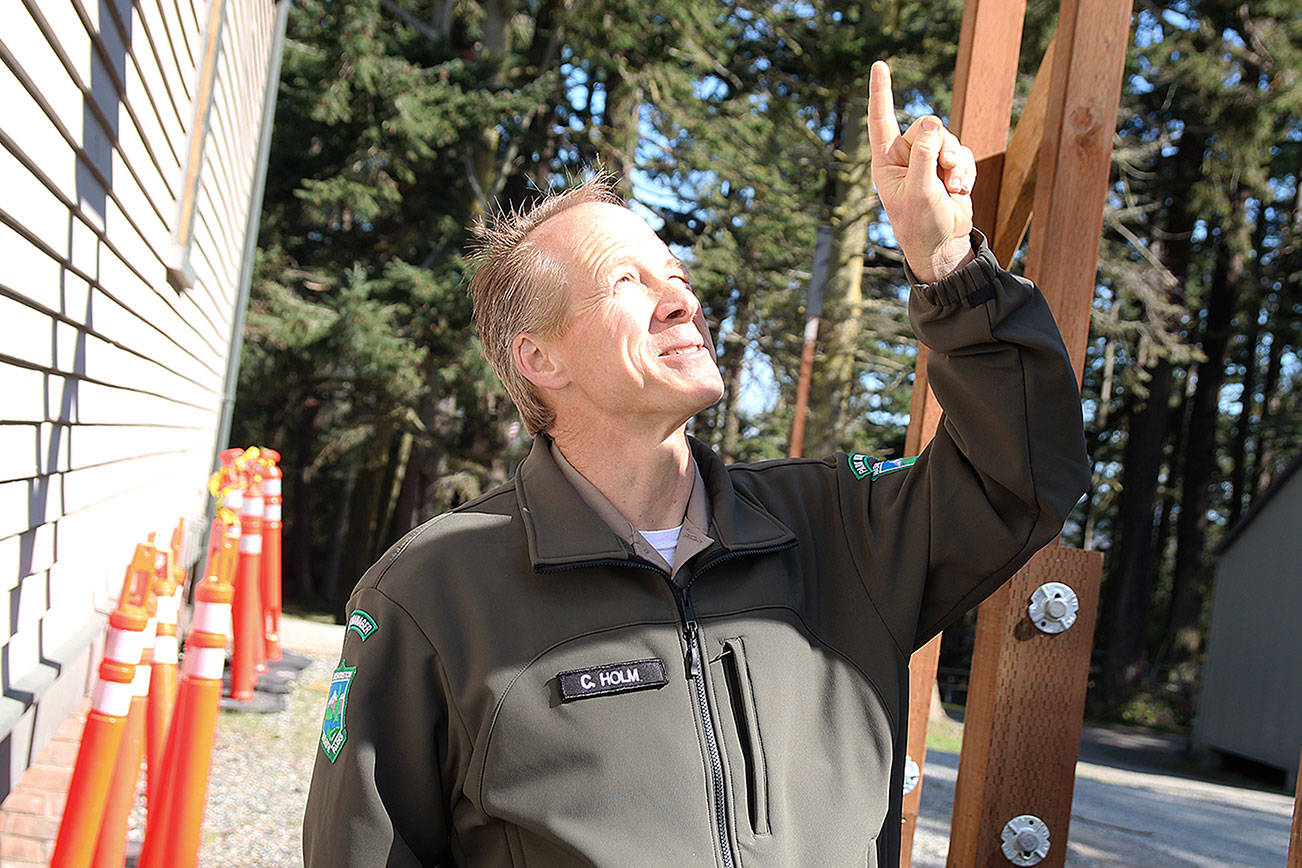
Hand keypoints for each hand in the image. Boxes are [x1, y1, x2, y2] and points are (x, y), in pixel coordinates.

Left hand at [868, 61, 976, 283]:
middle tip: (942, 170)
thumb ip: (924, 155)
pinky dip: (965, 170)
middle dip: (940, 145)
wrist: (943, 246)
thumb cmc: (921, 224)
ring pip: (947, 138)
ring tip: (951, 187)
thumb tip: (933, 123)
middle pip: (927, 126)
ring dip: (954, 162)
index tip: (880, 65)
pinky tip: (959, 191)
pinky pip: (962, 153)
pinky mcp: (949, 167)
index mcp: (887, 161)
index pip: (882, 120)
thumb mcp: (919, 190)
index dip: (882, 93)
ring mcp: (928, 161)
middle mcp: (906, 157)